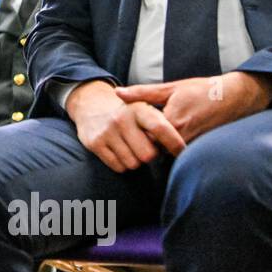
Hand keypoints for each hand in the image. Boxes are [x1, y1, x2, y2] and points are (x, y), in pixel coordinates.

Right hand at [65, 80, 184, 172]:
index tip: (181, 152)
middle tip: (146, 147)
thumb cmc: (127, 112)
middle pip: (148, 154)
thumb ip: (162, 122)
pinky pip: (118, 167)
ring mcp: (107, 132)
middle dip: (150, 155)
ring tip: (132, 148)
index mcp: (138, 108)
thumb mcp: (144, 107)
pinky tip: (120, 152)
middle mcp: (122, 119)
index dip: (174, 143)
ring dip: (136, 161)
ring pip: (133, 164)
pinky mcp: (95, 143)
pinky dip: (122, 164)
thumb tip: (181, 146)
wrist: (91, 104)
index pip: (160, 128)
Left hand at [114, 72, 271, 143]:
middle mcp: (182, 136)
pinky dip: (170, 147)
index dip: (133, 134)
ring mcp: (191, 144)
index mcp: (171, 120)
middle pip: (152, 148)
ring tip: (150, 134)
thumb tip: (118, 93)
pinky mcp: (199, 148)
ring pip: (166, 152)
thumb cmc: (201, 90)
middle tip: (136, 134)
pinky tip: (167, 138)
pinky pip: (178, 153)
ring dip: (158, 146)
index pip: (142, 137)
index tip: (128, 128)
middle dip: (143, 143)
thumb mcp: (171, 88)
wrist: (235, 98)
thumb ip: (143, 93)